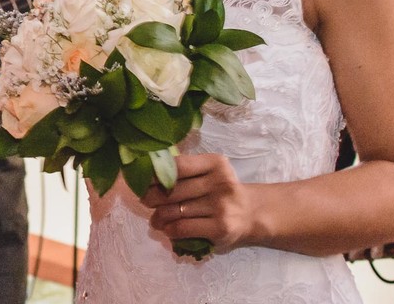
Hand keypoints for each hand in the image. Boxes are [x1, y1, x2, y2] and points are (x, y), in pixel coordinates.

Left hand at [142, 153, 256, 252]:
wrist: (252, 213)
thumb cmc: (221, 190)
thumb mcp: (209, 172)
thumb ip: (186, 170)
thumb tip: (147, 173)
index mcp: (215, 163)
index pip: (177, 166)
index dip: (154, 174)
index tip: (141, 180)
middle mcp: (220, 182)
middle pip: (172, 190)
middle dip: (151, 197)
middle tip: (144, 200)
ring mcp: (221, 206)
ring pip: (175, 211)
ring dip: (158, 217)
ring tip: (155, 219)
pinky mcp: (221, 228)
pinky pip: (183, 228)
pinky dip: (170, 230)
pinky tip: (167, 229)